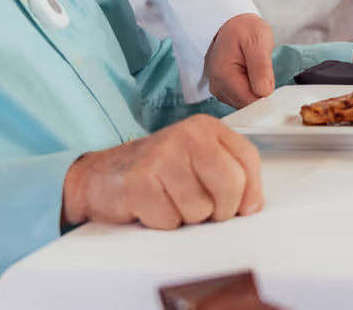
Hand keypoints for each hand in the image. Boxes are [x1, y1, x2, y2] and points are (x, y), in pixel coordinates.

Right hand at [61, 114, 262, 229]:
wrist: (99, 176)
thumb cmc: (155, 172)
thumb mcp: (196, 160)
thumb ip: (228, 172)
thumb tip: (253, 204)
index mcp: (205, 128)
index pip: (248, 159)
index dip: (251, 191)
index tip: (244, 207)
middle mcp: (186, 136)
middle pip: (231, 186)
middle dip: (221, 210)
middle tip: (201, 209)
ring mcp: (162, 157)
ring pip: (201, 210)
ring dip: (186, 217)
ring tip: (169, 201)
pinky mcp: (140, 182)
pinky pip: (171, 220)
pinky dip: (163, 223)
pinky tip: (150, 206)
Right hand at [205, 13, 275, 107]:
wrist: (233, 24)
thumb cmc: (245, 29)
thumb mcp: (257, 40)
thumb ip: (260, 67)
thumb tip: (264, 92)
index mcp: (224, 76)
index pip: (248, 102)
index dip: (265, 99)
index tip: (274, 86)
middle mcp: (219, 87)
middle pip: (247, 105)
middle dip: (261, 94)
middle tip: (267, 72)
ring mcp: (221, 90)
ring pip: (247, 103)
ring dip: (257, 91)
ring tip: (259, 70)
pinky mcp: (226, 90)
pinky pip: (244, 98)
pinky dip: (253, 90)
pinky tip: (254, 75)